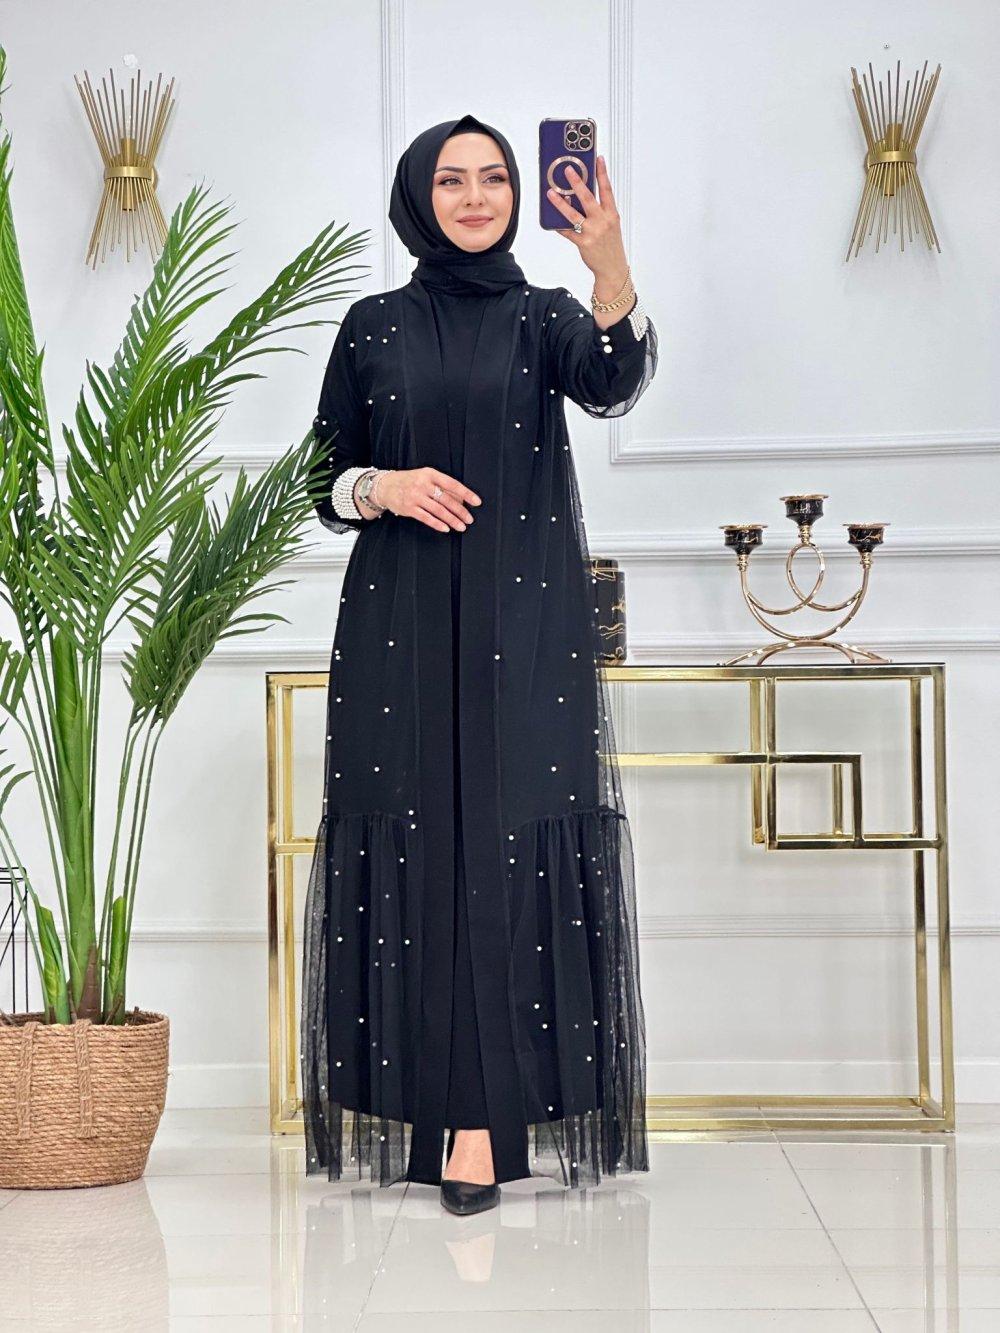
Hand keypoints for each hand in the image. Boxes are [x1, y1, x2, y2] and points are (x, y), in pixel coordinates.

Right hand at [370, 467, 480, 532]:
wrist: (385, 486)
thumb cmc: (409, 481)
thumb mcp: (425, 477)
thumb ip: (441, 486)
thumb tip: (460, 499)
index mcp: (430, 474)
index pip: (452, 484)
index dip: (466, 493)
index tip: (476, 502)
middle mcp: (423, 484)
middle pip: (447, 500)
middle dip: (460, 511)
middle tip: (469, 519)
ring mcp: (415, 496)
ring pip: (438, 510)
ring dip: (452, 520)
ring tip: (461, 526)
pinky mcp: (409, 508)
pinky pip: (426, 518)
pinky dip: (437, 524)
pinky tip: (446, 528)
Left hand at [546, 154, 629, 290]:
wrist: (612, 268)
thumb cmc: (611, 245)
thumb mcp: (611, 225)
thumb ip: (600, 210)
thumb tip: (580, 197)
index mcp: (612, 214)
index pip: (607, 189)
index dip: (602, 173)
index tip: (598, 159)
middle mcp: (603, 221)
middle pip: (588, 197)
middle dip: (577, 182)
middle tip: (568, 169)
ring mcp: (592, 232)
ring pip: (573, 214)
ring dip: (560, 202)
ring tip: (551, 193)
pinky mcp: (583, 243)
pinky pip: (568, 231)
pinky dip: (559, 225)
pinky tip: (551, 219)